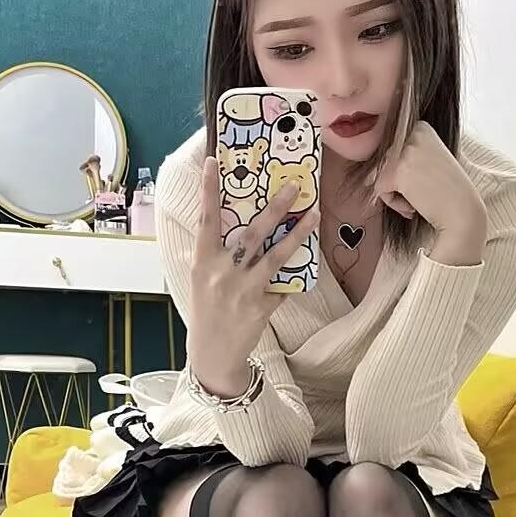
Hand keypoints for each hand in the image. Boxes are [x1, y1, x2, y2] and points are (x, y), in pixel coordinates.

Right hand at [187, 157, 319, 397]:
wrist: (213, 354)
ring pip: (275, 256)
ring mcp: (243, 290)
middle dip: (274, 207)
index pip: (206, 219)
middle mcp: (222, 273)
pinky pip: (282, 285)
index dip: (208, 190)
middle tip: (293, 186)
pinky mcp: (262, 307)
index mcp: (203, 262)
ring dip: (297, 233)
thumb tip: (231, 224)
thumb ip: (214, 255)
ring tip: (314, 213)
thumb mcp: (201, 280)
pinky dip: (291, 274)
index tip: (214, 162)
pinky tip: (302, 262)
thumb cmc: (206, 311)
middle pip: (251, 233)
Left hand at [375, 121, 487, 250]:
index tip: (427, 178)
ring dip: (397, 192)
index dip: (406, 170)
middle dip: (399, 182)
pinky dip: (394, 203)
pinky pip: (379, 189)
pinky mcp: (396, 171)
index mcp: (421, 126)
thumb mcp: (428, 161)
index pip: (393, 148)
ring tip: (420, 197)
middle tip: (425, 190)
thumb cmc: (447, 191)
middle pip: (385, 161)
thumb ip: (404, 158)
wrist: (462, 212)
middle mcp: (412, 133)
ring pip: (380, 174)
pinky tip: (414, 204)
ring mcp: (404, 151)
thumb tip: (368, 173)